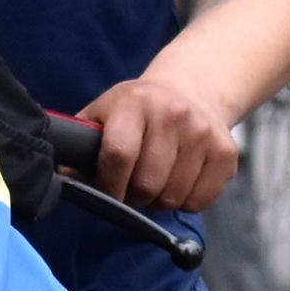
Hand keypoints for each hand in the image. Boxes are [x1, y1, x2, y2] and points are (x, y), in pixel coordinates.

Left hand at [74, 65, 244, 212]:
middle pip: (147, 184)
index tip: (107, 191)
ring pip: (172, 197)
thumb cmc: (138, 110)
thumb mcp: (105, 113)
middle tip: (132, 188)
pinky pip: (199, 201)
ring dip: (159, 201)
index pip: (118, 155)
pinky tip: (179, 180)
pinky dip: (185, 201)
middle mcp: (172, 114)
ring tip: (156, 181)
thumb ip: (82, 146)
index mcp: (134, 103)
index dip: (108, 184)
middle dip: (134, 197)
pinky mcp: (226, 153)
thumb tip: (63, 179)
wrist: (193, 89)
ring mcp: (202, 133)